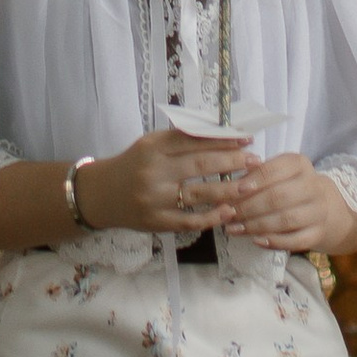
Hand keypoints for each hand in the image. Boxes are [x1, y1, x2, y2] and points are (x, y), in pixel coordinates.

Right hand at [83, 127, 248, 235]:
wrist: (101, 195)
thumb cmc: (132, 165)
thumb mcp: (150, 144)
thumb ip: (180, 139)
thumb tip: (220, 133)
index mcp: (153, 147)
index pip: (194, 140)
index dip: (222, 138)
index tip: (245, 138)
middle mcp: (154, 172)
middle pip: (200, 165)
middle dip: (232, 162)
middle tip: (255, 161)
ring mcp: (156, 199)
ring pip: (199, 194)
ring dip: (229, 190)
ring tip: (250, 185)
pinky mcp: (157, 222)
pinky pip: (190, 221)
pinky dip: (211, 217)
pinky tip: (229, 211)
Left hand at [214, 152, 356, 255]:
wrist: (324, 207)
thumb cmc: (289, 186)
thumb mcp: (277, 173)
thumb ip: (255, 177)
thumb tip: (228, 188)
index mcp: (299, 164)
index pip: (274, 170)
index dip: (254, 180)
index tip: (235, 190)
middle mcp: (313, 185)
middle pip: (278, 197)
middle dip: (249, 207)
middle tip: (228, 214)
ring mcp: (318, 211)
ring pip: (286, 219)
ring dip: (256, 225)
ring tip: (234, 228)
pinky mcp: (318, 233)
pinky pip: (295, 241)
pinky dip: (274, 241)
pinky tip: (256, 240)